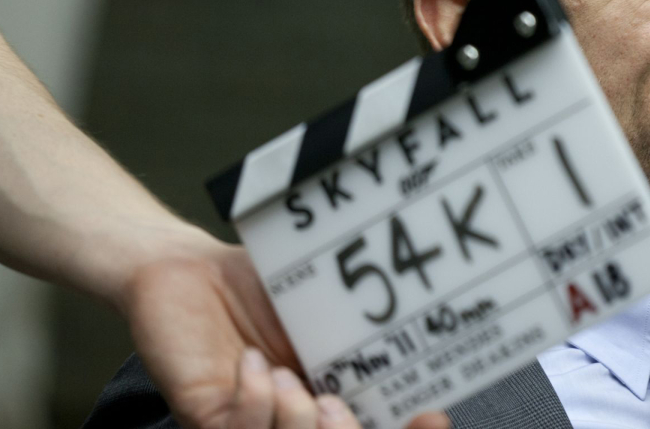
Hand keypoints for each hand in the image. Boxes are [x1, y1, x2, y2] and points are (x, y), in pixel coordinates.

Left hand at [123, 233, 448, 428]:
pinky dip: (252, 406)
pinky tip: (250, 364)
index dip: (409, 427)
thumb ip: (358, 316)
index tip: (430, 414)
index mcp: (333, 388)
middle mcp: (298, 413)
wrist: (187, 267)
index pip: (373, 419)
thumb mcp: (318, 295)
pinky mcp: (208, 415)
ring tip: (286, 378)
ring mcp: (254, 419)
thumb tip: (422, 312)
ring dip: (292, 424)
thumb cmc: (257, 279)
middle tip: (333, 404)